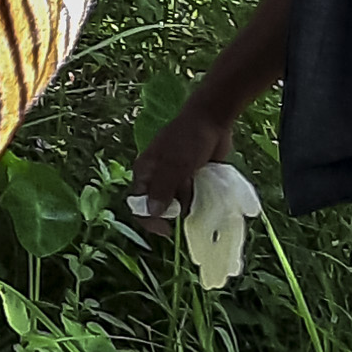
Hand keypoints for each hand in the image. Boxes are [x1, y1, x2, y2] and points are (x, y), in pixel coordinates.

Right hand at [133, 103, 236, 217]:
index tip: (168, 231)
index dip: (150, 220)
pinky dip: (199, 200)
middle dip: (174, 212)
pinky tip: (206, 193)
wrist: (212, 120)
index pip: (139, 205)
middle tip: (190, 208)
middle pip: (160, 207)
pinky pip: (192, 197)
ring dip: (189, 205)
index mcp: (145, 172)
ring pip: (178, 204)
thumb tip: (152, 212)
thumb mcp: (174, 164)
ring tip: (200, 193)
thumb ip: (162, 188)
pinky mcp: (191, 179)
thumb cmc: (188, 139)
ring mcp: (175, 179)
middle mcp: (158, 178)